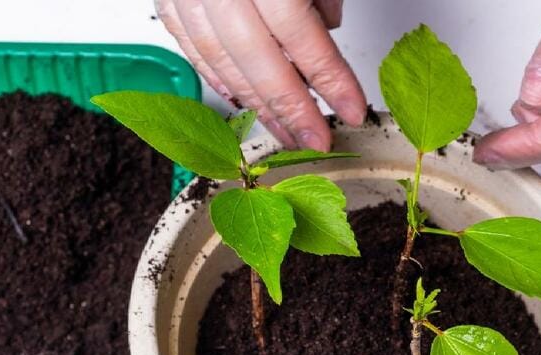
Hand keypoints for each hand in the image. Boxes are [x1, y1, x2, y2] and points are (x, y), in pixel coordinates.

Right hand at [156, 0, 366, 150]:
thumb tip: (326, 28)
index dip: (329, 79)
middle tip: (316, 140)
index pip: (300, 35)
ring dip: (255, 104)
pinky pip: (188, 44)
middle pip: (257, 59)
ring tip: (285, 132)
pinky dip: (216, 75)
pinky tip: (240, 99)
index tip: (352, 109)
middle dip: (291, 108)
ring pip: (220, 58)